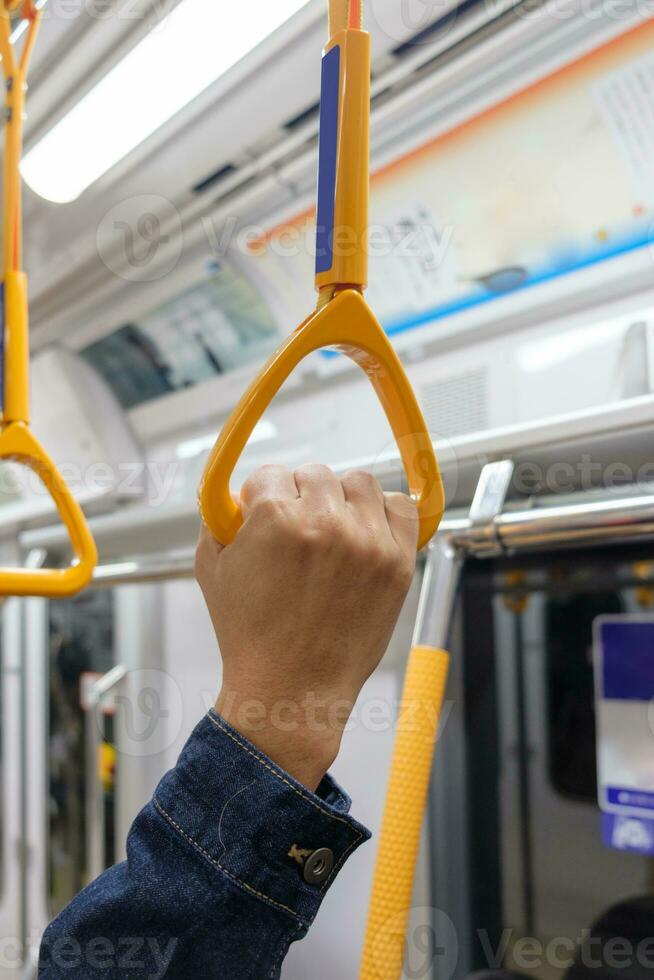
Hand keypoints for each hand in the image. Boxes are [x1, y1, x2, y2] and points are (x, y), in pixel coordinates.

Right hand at [196, 464, 417, 789]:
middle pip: (315, 474)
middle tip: (296, 531)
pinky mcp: (397, 561)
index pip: (271, 473)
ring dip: (342, 499)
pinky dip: (383, 513)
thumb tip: (240, 493)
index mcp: (276, 518)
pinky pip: (400, 506)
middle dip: (300, 497)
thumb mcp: (212, 569)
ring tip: (330, 532)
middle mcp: (326, 522)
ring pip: (359, 482)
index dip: (262, 496)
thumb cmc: (251, 636)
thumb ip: (221, 518)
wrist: (294, 688)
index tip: (264, 516)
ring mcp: (367, 541)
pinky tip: (364, 534)